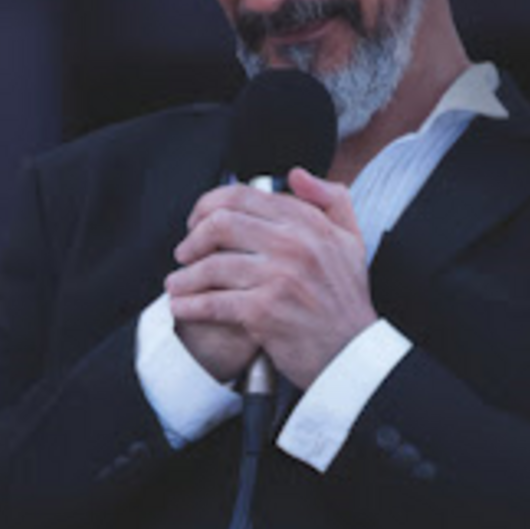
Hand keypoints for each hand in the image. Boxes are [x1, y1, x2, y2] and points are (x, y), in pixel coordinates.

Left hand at [166, 169, 376, 387]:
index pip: (245, 196)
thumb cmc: (346, 299)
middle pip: (221, 223)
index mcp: (309, 223)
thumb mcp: (351, 240)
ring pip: (212, 265)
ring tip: (176, 283)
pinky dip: (190, 305)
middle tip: (184, 252)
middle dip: (193, 237)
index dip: (210, 204)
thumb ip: (330, 198)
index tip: (199, 220)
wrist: (353, 353)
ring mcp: (278, 278)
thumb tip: (295, 175)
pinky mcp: (264, 311)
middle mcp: (294, 245)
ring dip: (185, 276)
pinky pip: (213, 302)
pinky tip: (181, 306)